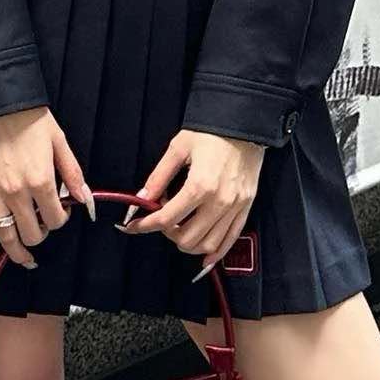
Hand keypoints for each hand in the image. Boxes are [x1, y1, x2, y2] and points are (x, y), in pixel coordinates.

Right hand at [0, 107, 96, 269]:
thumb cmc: (30, 118)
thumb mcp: (59, 141)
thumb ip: (72, 173)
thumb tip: (85, 200)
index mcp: (41, 180)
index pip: (55, 219)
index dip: (61, 220)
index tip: (61, 211)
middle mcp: (16, 192)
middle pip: (30, 233)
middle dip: (40, 236)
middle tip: (42, 229)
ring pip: (4, 234)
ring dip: (15, 251)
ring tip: (24, 258)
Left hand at [119, 129, 263, 278]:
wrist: (245, 124)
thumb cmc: (211, 132)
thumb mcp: (178, 148)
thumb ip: (158, 176)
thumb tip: (141, 199)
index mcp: (200, 185)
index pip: (166, 218)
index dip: (144, 225)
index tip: (133, 226)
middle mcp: (219, 201)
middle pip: (187, 237)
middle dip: (167, 233)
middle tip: (161, 219)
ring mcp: (235, 207)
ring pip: (208, 245)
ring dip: (188, 244)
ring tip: (179, 230)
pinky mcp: (246, 207)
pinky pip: (231, 239)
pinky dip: (216, 252)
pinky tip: (204, 256)